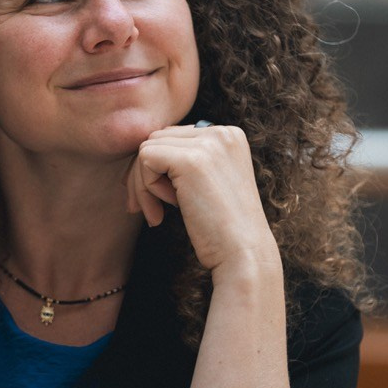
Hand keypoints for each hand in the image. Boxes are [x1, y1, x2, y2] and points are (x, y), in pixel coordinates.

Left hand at [123, 124, 275, 272]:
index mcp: (229, 135)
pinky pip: (145, 160)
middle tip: (153, 209)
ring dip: (144, 184)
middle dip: (146, 175)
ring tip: (159, 212)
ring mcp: (208, 144)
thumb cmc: (223, 228)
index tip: (161, 200)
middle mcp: (222, 132)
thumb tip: (144, 153)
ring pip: (147, 149)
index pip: (174, 136)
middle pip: (158, 139)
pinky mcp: (191, 160)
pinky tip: (164, 210)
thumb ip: (187, 160)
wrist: (244, 254)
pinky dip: (146, 187)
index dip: (160, 168)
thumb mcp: (210, 182)